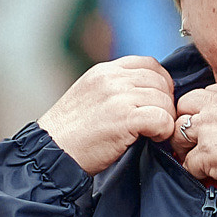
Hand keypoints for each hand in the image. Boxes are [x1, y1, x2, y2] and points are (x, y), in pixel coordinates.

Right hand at [37, 57, 178, 175]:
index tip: (157, 102)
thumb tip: (148, 92)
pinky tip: (152, 139)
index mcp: (104, 71)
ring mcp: (117, 96)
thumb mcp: (90, 96)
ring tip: (153, 132)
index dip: (161, 83)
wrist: (51, 153)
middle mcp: (111, 78)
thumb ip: (115, 88)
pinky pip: (162, 118)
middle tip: (158, 122)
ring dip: (165, 118)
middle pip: (160, 81)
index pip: (149, 63)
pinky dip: (163, 130)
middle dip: (166, 102)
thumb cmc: (71, 133)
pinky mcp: (124, 118)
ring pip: (164, 99)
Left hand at [169, 82, 216, 187]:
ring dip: (184, 147)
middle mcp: (215, 106)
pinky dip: (195, 171)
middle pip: (183, 106)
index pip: (203, 94)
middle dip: (185, 122)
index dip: (202, 110)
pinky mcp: (206, 154)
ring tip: (196, 157)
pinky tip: (208, 175)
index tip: (207, 122)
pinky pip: (188, 163)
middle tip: (193, 138)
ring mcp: (208, 129)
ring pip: (178, 133)